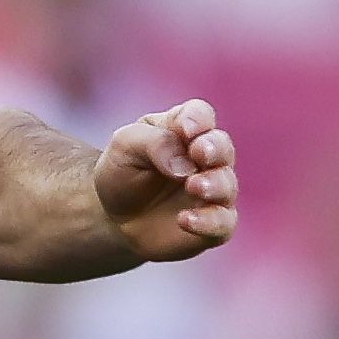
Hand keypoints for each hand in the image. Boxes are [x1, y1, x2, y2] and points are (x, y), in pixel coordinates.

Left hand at [94, 100, 237, 259]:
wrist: (112, 218)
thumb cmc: (121, 173)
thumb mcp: (125, 146)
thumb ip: (154, 143)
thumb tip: (184, 164)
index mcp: (183, 129)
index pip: (200, 115)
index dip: (197, 120)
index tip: (185, 130)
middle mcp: (205, 158)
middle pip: (222, 147)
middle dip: (215, 148)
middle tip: (200, 153)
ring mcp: (212, 191)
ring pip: (227, 185)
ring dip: (214, 184)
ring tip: (193, 186)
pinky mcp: (212, 223)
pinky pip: (223, 223)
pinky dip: (209, 221)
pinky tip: (184, 219)